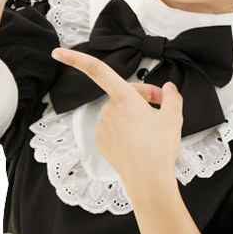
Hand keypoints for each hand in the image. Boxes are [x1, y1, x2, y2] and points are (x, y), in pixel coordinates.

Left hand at [51, 48, 183, 191]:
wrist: (149, 181)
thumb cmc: (159, 147)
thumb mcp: (174, 116)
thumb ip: (172, 96)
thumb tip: (168, 89)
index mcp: (124, 98)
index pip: (98, 70)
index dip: (76, 59)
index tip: (58, 52)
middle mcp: (109, 110)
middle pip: (124, 94)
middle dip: (143, 97)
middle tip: (162, 107)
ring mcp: (102, 127)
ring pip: (120, 112)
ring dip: (135, 115)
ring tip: (152, 129)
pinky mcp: (101, 142)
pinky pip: (114, 128)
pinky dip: (126, 129)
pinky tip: (139, 140)